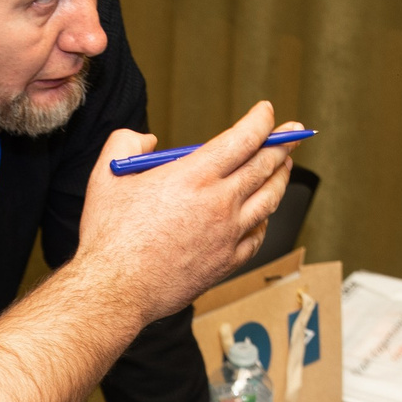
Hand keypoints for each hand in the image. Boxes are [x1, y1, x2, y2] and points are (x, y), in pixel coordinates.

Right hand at [76, 103, 294, 323]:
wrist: (116, 290)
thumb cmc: (110, 237)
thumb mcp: (107, 175)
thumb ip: (127, 144)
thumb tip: (148, 141)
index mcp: (194, 176)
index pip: (243, 138)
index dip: (260, 121)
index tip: (266, 112)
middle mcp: (219, 203)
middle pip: (264, 166)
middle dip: (283, 143)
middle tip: (293, 133)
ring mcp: (228, 234)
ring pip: (269, 200)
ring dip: (281, 178)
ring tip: (285, 166)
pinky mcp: (227, 262)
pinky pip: (258, 235)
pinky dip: (265, 219)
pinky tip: (263, 214)